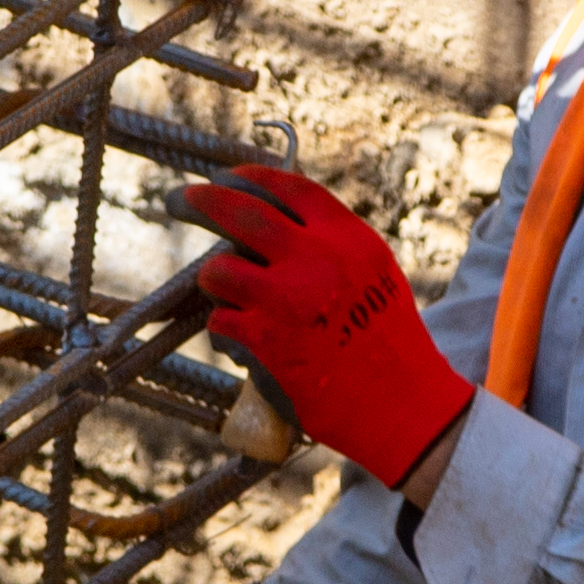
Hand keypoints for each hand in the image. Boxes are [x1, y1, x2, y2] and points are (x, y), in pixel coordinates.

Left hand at [181, 164, 478, 489]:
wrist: (404, 406)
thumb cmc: (389, 342)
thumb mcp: (375, 273)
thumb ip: (330, 243)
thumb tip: (274, 219)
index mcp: (349, 239)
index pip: (289, 188)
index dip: (249, 177)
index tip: (225, 178)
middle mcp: (318, 260)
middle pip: (240, 212)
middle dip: (200, 201)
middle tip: (179, 200)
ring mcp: (288, 300)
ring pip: (219, 270)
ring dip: (217, 282)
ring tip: (232, 300)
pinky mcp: (265, 341)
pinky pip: (220, 322)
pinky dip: (226, 332)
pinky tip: (246, 345)